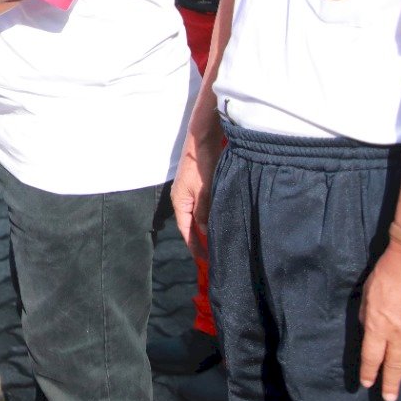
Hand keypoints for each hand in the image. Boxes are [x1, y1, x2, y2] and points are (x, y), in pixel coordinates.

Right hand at [172, 129, 221, 262]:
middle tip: (215, 255)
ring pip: (198, 215)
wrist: (203, 139)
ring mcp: (191, 191)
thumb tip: (207, 232)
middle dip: (201, 240)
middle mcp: (183, 198)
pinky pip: (204, 207)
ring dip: (207, 228)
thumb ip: (205, 213)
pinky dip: (210, 216)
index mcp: (180, 202)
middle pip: (190, 224)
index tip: (205, 261)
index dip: (194, 246)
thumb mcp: (204, 192)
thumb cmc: (201, 165)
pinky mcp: (200, 185)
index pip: (185, 230)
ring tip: (220, 240)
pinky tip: (221, 220)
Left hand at [359, 243, 400, 400]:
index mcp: (379, 325)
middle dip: (390, 383)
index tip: (367, 383)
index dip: (369, 371)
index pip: (372, 356)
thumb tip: (369, 328)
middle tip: (388, 398)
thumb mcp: (369, 292)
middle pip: (395, 365)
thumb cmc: (390, 271)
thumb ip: (368, 314)